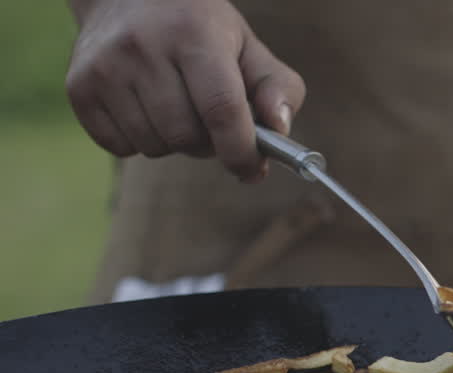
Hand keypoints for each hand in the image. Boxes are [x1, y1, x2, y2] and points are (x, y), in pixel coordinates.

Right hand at [65, 0, 305, 181]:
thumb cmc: (200, 29)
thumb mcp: (247, 46)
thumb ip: (278, 89)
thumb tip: (278, 132)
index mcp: (193, 34)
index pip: (221, 110)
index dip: (241, 150)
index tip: (253, 168)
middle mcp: (142, 47)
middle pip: (187, 136)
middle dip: (209, 144)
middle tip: (211, 123)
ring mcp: (104, 67)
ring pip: (155, 147)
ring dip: (175, 143)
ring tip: (177, 109)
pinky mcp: (79, 87)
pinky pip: (121, 148)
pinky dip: (141, 143)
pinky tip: (146, 110)